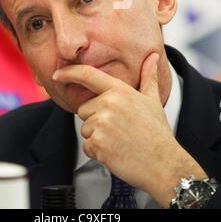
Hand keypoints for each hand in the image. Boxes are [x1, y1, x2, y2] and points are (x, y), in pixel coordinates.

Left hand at [53, 53, 206, 206]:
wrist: (163, 164)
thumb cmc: (156, 132)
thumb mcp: (152, 100)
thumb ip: (148, 77)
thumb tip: (153, 57)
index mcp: (119, 90)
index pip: (87, 75)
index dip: (69, 73)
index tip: (57, 74)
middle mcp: (108, 104)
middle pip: (84, 109)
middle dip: (95, 120)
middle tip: (118, 128)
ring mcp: (102, 124)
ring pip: (85, 129)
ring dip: (97, 137)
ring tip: (119, 140)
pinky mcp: (98, 144)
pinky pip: (87, 146)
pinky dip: (98, 152)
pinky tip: (115, 151)